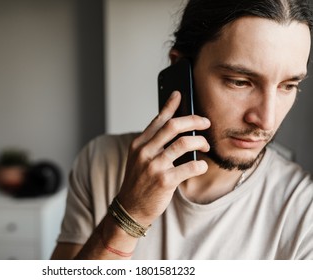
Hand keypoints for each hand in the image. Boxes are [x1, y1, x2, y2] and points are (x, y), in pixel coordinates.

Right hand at [117, 91, 210, 225]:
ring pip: (185, 143)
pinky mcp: (165, 181)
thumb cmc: (138, 182)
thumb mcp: (139, 159)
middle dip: (194, 121)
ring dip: (201, 142)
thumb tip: (174, 130)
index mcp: (139, 144)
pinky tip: (201, 166)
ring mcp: (154, 166)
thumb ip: (153, 144)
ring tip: (206, 146)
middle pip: (174, 126)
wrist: (130, 208)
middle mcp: (145, 152)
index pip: (158, 120)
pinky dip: (201, 165)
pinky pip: (191, 166)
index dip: (170, 105)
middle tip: (205, 122)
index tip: (179, 94)